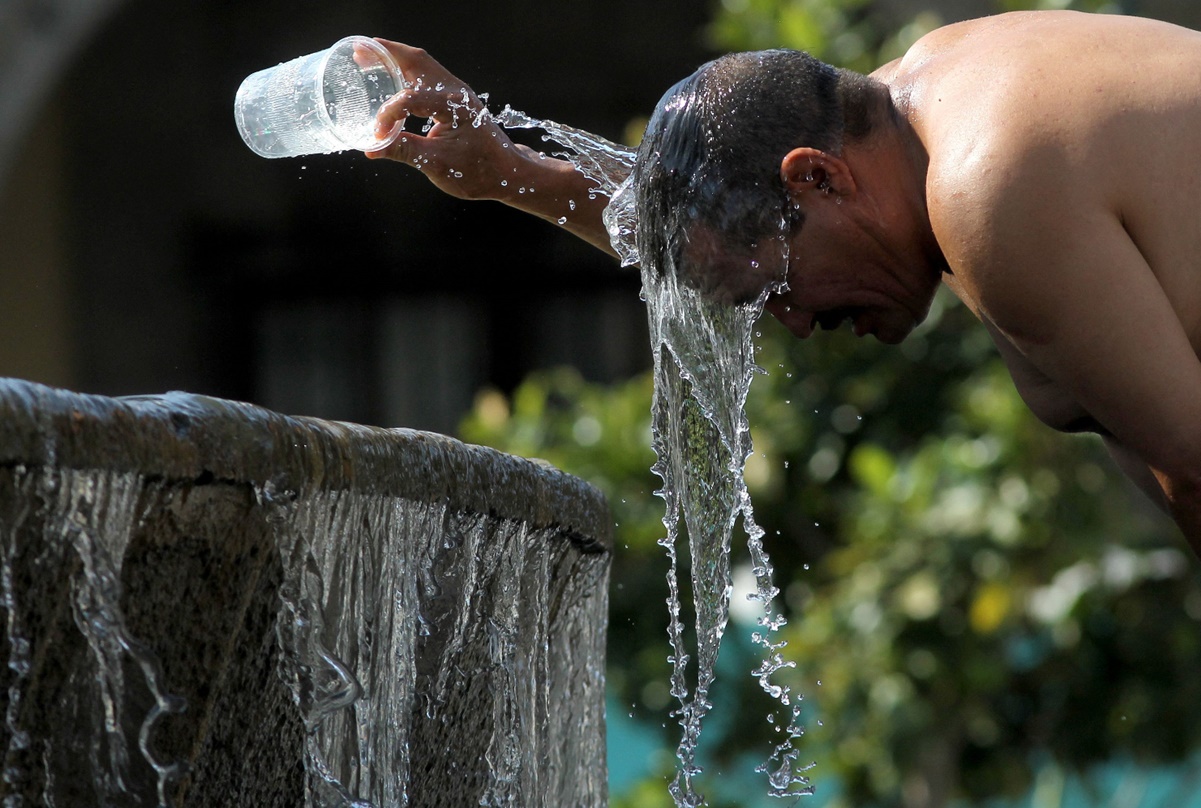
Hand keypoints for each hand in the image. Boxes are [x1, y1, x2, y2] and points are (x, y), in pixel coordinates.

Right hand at [364, 40, 527, 201]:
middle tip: (359, 54)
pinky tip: (392, 77)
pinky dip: (407, 71)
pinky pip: (428, 76)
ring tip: (369, 58)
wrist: (507, 173)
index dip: (388, 115)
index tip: (378, 136)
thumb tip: (372, 149)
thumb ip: (404, 151)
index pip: (410, 99)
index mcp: (454, 106)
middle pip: (417, 61)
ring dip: (396, 59)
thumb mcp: (438, 164)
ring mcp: (457, 93)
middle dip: (386, 54)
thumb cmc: (478, 171)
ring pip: (422, 64)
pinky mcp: (456, 100)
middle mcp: (457, 91)